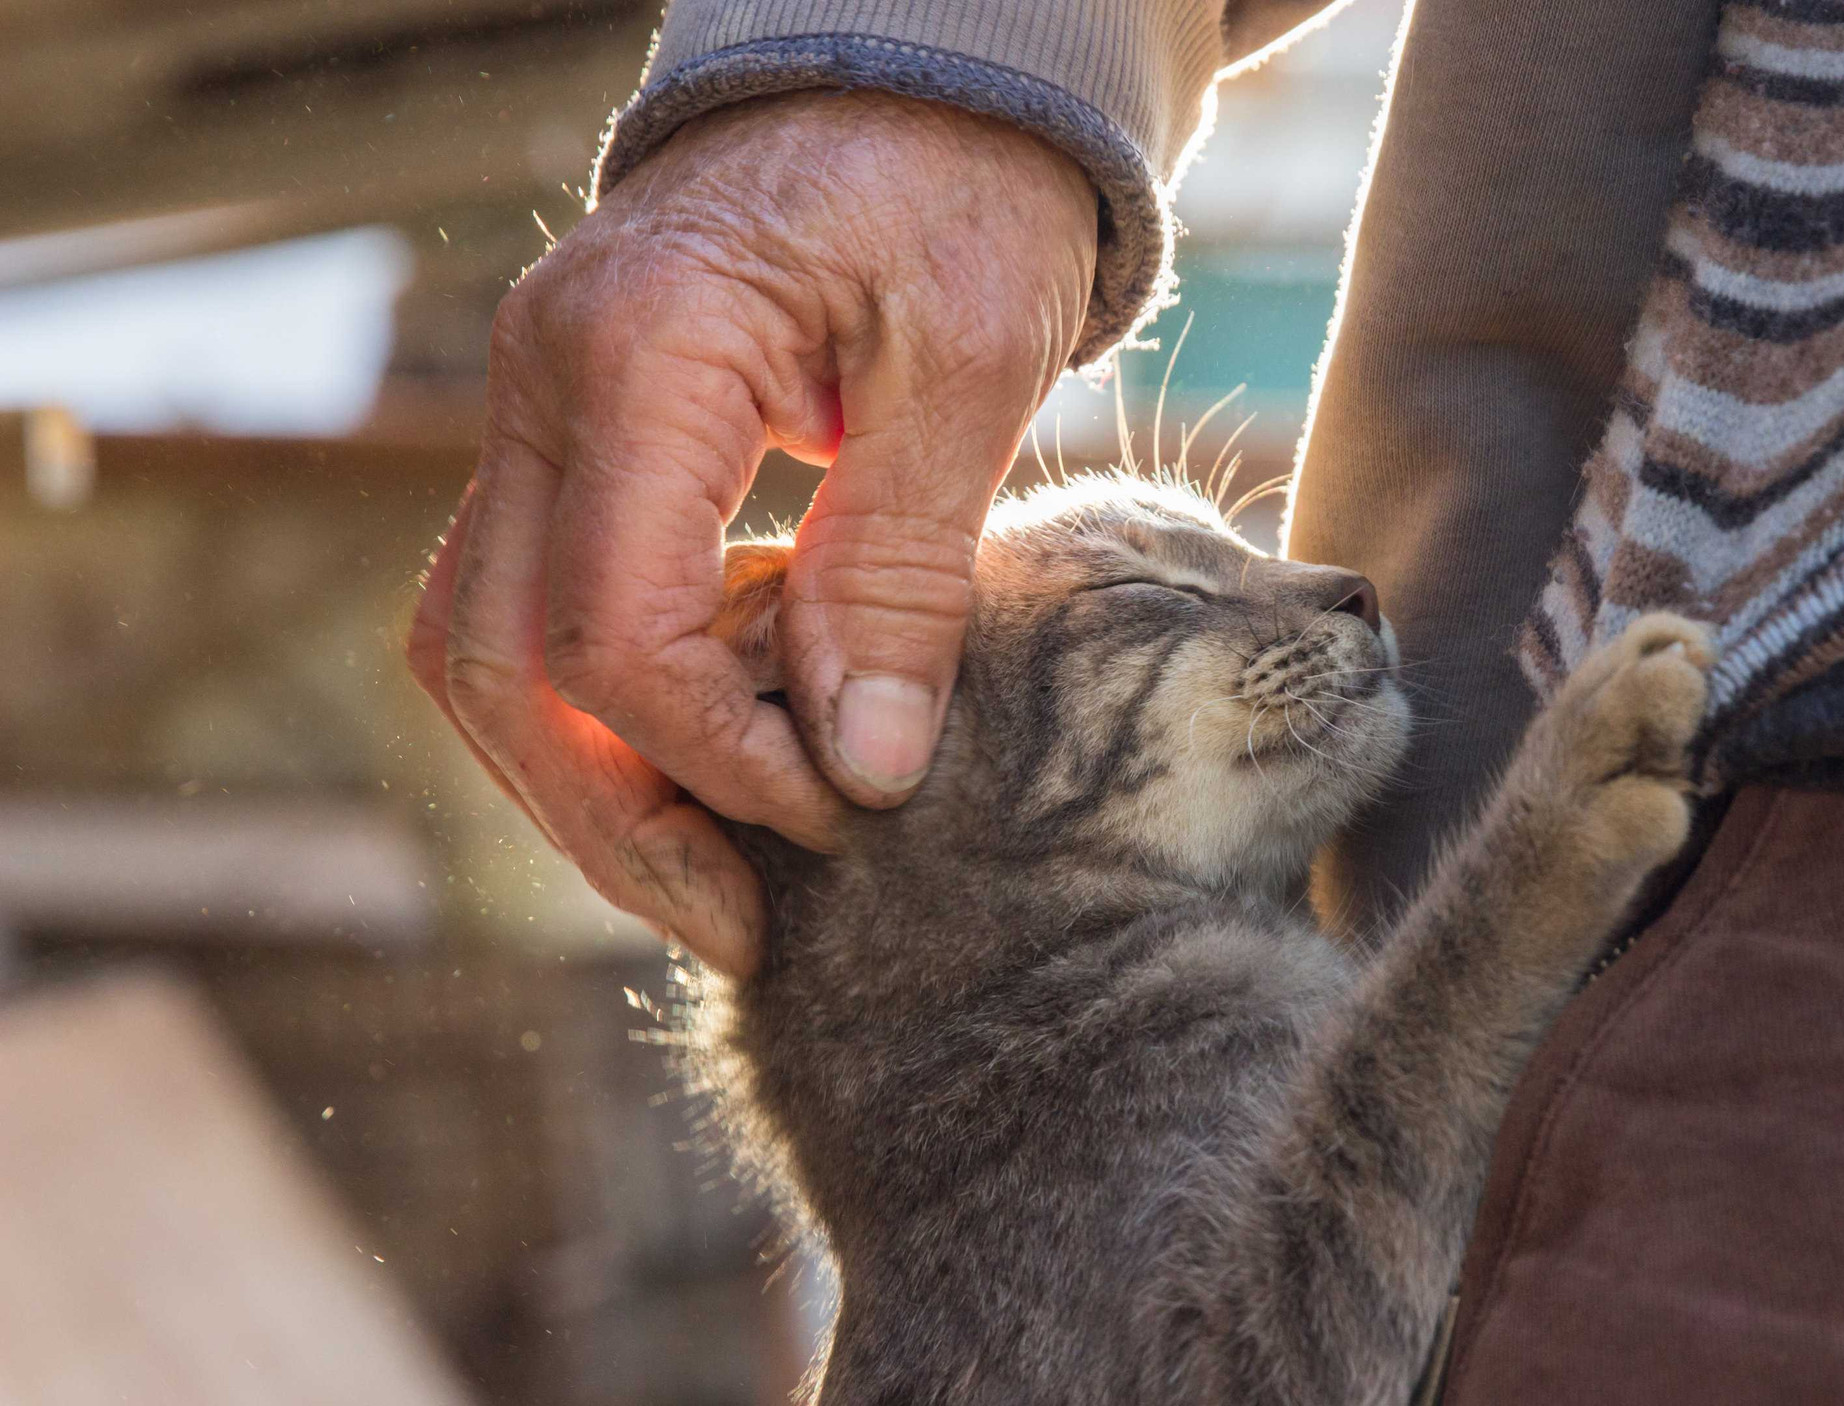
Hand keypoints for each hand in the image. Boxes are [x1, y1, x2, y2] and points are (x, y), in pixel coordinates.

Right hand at [406, 91, 1098, 974]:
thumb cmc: (962, 188)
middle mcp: (541, 382)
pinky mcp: (576, 435)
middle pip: (502, 664)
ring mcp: (537, 407)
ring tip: (720, 880)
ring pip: (489, 646)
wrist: (919, 78)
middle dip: (615, 823)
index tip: (841, 818)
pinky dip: (614, 704)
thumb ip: (902, 566)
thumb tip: (860, 769)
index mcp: (639, 350)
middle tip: (742, 927)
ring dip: (591, 784)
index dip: (719, 759)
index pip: (614, 628)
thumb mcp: (973, 366)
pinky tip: (721, 759)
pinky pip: (540, 599)